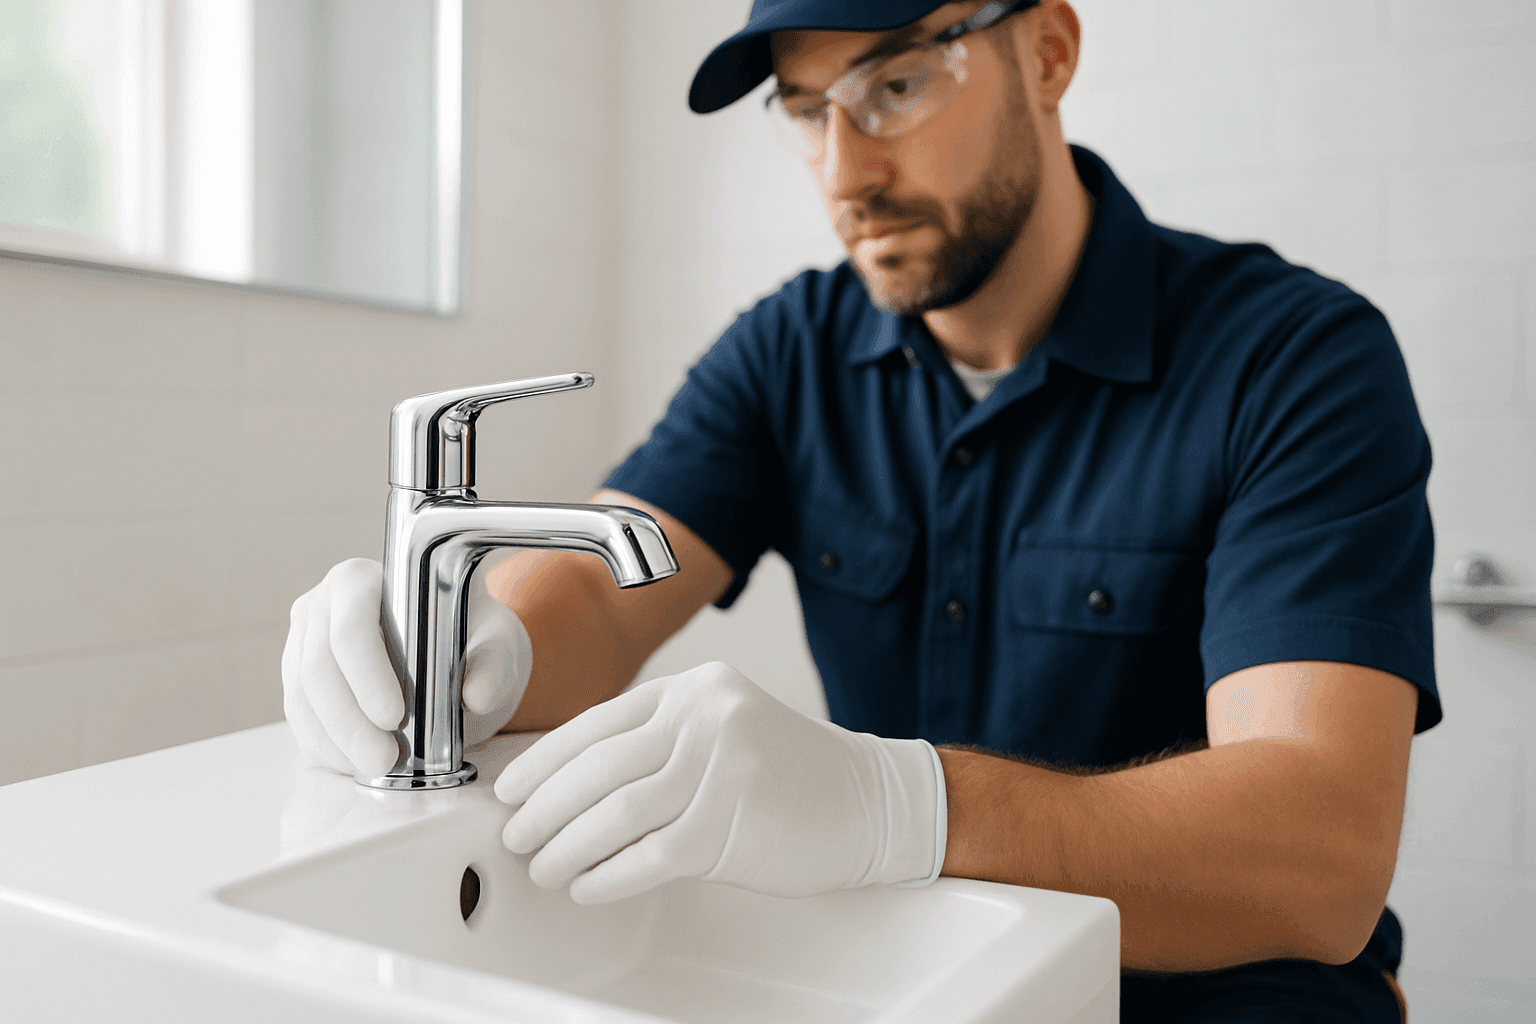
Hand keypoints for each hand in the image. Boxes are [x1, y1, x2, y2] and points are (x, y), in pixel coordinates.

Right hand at [281, 558, 532, 775]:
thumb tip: (475, 696)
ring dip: (336, 740)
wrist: (455, 650)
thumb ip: (493, 666)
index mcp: (363, 579)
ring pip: (302, 697)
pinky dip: (324, 746)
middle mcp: (322, 604)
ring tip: (376, 767)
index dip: (367, 674)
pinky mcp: (297, 678)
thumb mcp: (495, 645)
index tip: (394, 717)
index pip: (351, 625)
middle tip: (384, 760)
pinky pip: (299, 717)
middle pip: (318, 666)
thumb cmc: (472, 638)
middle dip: (349, 722)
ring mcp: (302, 641)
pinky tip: (354, 764)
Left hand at [494, 662, 944, 904]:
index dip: (543, 760)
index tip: (510, 788)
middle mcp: (704, 720)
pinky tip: (585, 886)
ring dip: (565, 846)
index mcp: (695, 690)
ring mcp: (717, 771)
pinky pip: (645, 857)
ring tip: (543, 866)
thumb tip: (568, 782)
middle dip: (543, 808)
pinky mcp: (727, 826)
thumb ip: (657, 742)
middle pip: (596, 768)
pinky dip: (605, 876)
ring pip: (612, 814)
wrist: (867, 802)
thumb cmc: (789, 773)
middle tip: (515, 834)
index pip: (596, 722)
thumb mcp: (722, 729)